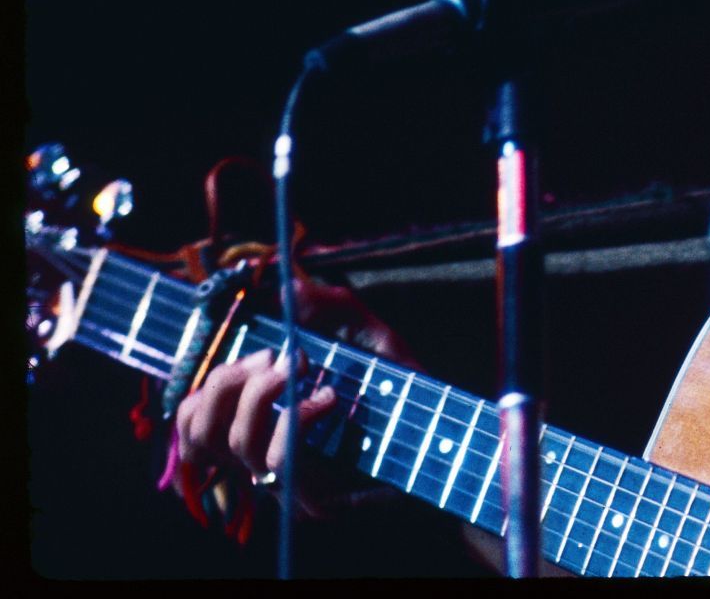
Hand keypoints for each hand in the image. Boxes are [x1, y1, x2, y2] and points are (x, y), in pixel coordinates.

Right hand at [168, 277, 410, 518]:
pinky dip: (296, 418)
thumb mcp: (364, 333)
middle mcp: (261, 456)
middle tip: (280, 357)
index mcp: (258, 424)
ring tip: (300, 371)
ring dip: (261, 394)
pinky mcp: (310, 498)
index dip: (208, 380)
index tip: (260, 349)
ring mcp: (283, 482)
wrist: (445, 429)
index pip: (190, 416)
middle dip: (230, 380)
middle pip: (196, 428)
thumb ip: (327, 305)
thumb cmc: (401, 383)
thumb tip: (284, 285)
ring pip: (230, 442)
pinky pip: (277, 459)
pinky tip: (329, 397)